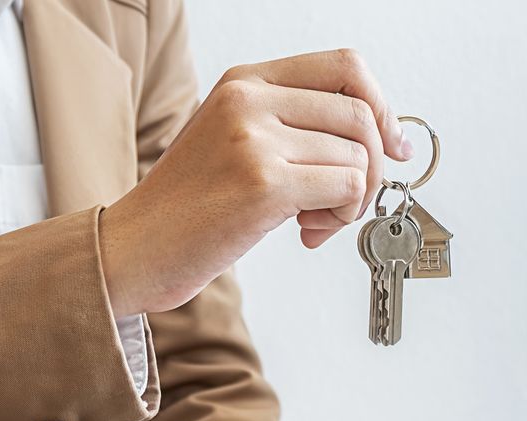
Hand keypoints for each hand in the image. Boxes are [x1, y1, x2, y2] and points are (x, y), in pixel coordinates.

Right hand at [99, 49, 411, 315]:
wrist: (135, 248)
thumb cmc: (185, 206)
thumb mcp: (233, 140)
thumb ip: (291, 125)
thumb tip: (379, 135)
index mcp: (244, 81)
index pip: (344, 67)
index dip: (381, 106)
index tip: (391, 143)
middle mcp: (248, 100)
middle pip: (361, 114)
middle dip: (373, 165)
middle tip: (348, 199)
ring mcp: (254, 139)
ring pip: (358, 156)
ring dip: (353, 200)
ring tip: (315, 220)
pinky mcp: (263, 184)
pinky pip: (346, 188)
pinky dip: (341, 217)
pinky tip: (307, 231)